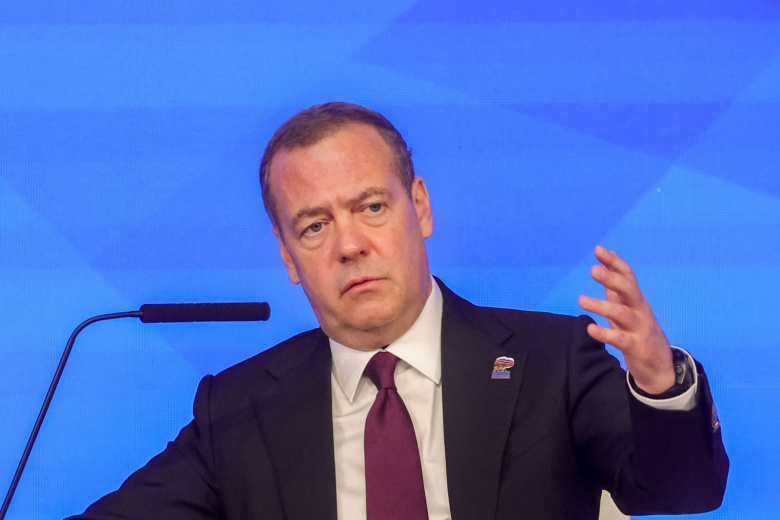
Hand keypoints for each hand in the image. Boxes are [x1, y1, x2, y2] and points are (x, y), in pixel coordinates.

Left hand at [578, 246, 675, 394]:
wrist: (661, 365)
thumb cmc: (639, 331)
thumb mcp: (627, 308)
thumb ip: (615, 289)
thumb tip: (604, 265)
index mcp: (636, 300)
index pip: (628, 276)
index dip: (614, 262)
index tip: (598, 250)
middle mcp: (640, 310)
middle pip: (629, 290)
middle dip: (611, 278)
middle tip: (593, 270)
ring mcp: (640, 328)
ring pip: (622, 313)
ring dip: (602, 306)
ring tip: (581, 300)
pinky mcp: (637, 347)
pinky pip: (620, 339)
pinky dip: (605, 334)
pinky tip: (590, 329)